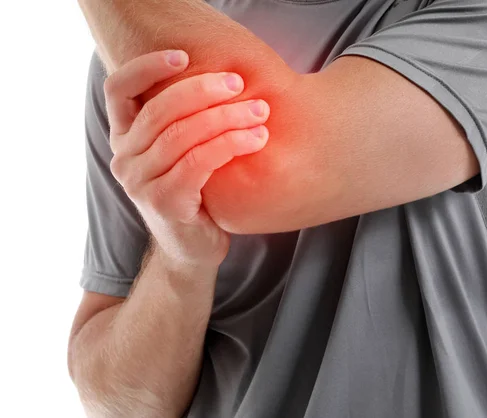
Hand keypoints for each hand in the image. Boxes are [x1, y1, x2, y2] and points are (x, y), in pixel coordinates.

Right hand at [104, 50, 270, 271]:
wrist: (191, 250)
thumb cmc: (194, 193)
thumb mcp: (180, 154)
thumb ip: (183, 121)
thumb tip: (224, 79)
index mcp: (124, 138)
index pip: (118, 90)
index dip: (146, 67)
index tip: (183, 56)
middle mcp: (124, 158)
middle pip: (159, 109)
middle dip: (203, 90)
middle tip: (239, 84)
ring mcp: (140, 182)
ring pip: (181, 135)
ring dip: (225, 118)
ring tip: (259, 112)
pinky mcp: (164, 202)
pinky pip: (198, 162)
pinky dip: (228, 145)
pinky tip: (254, 139)